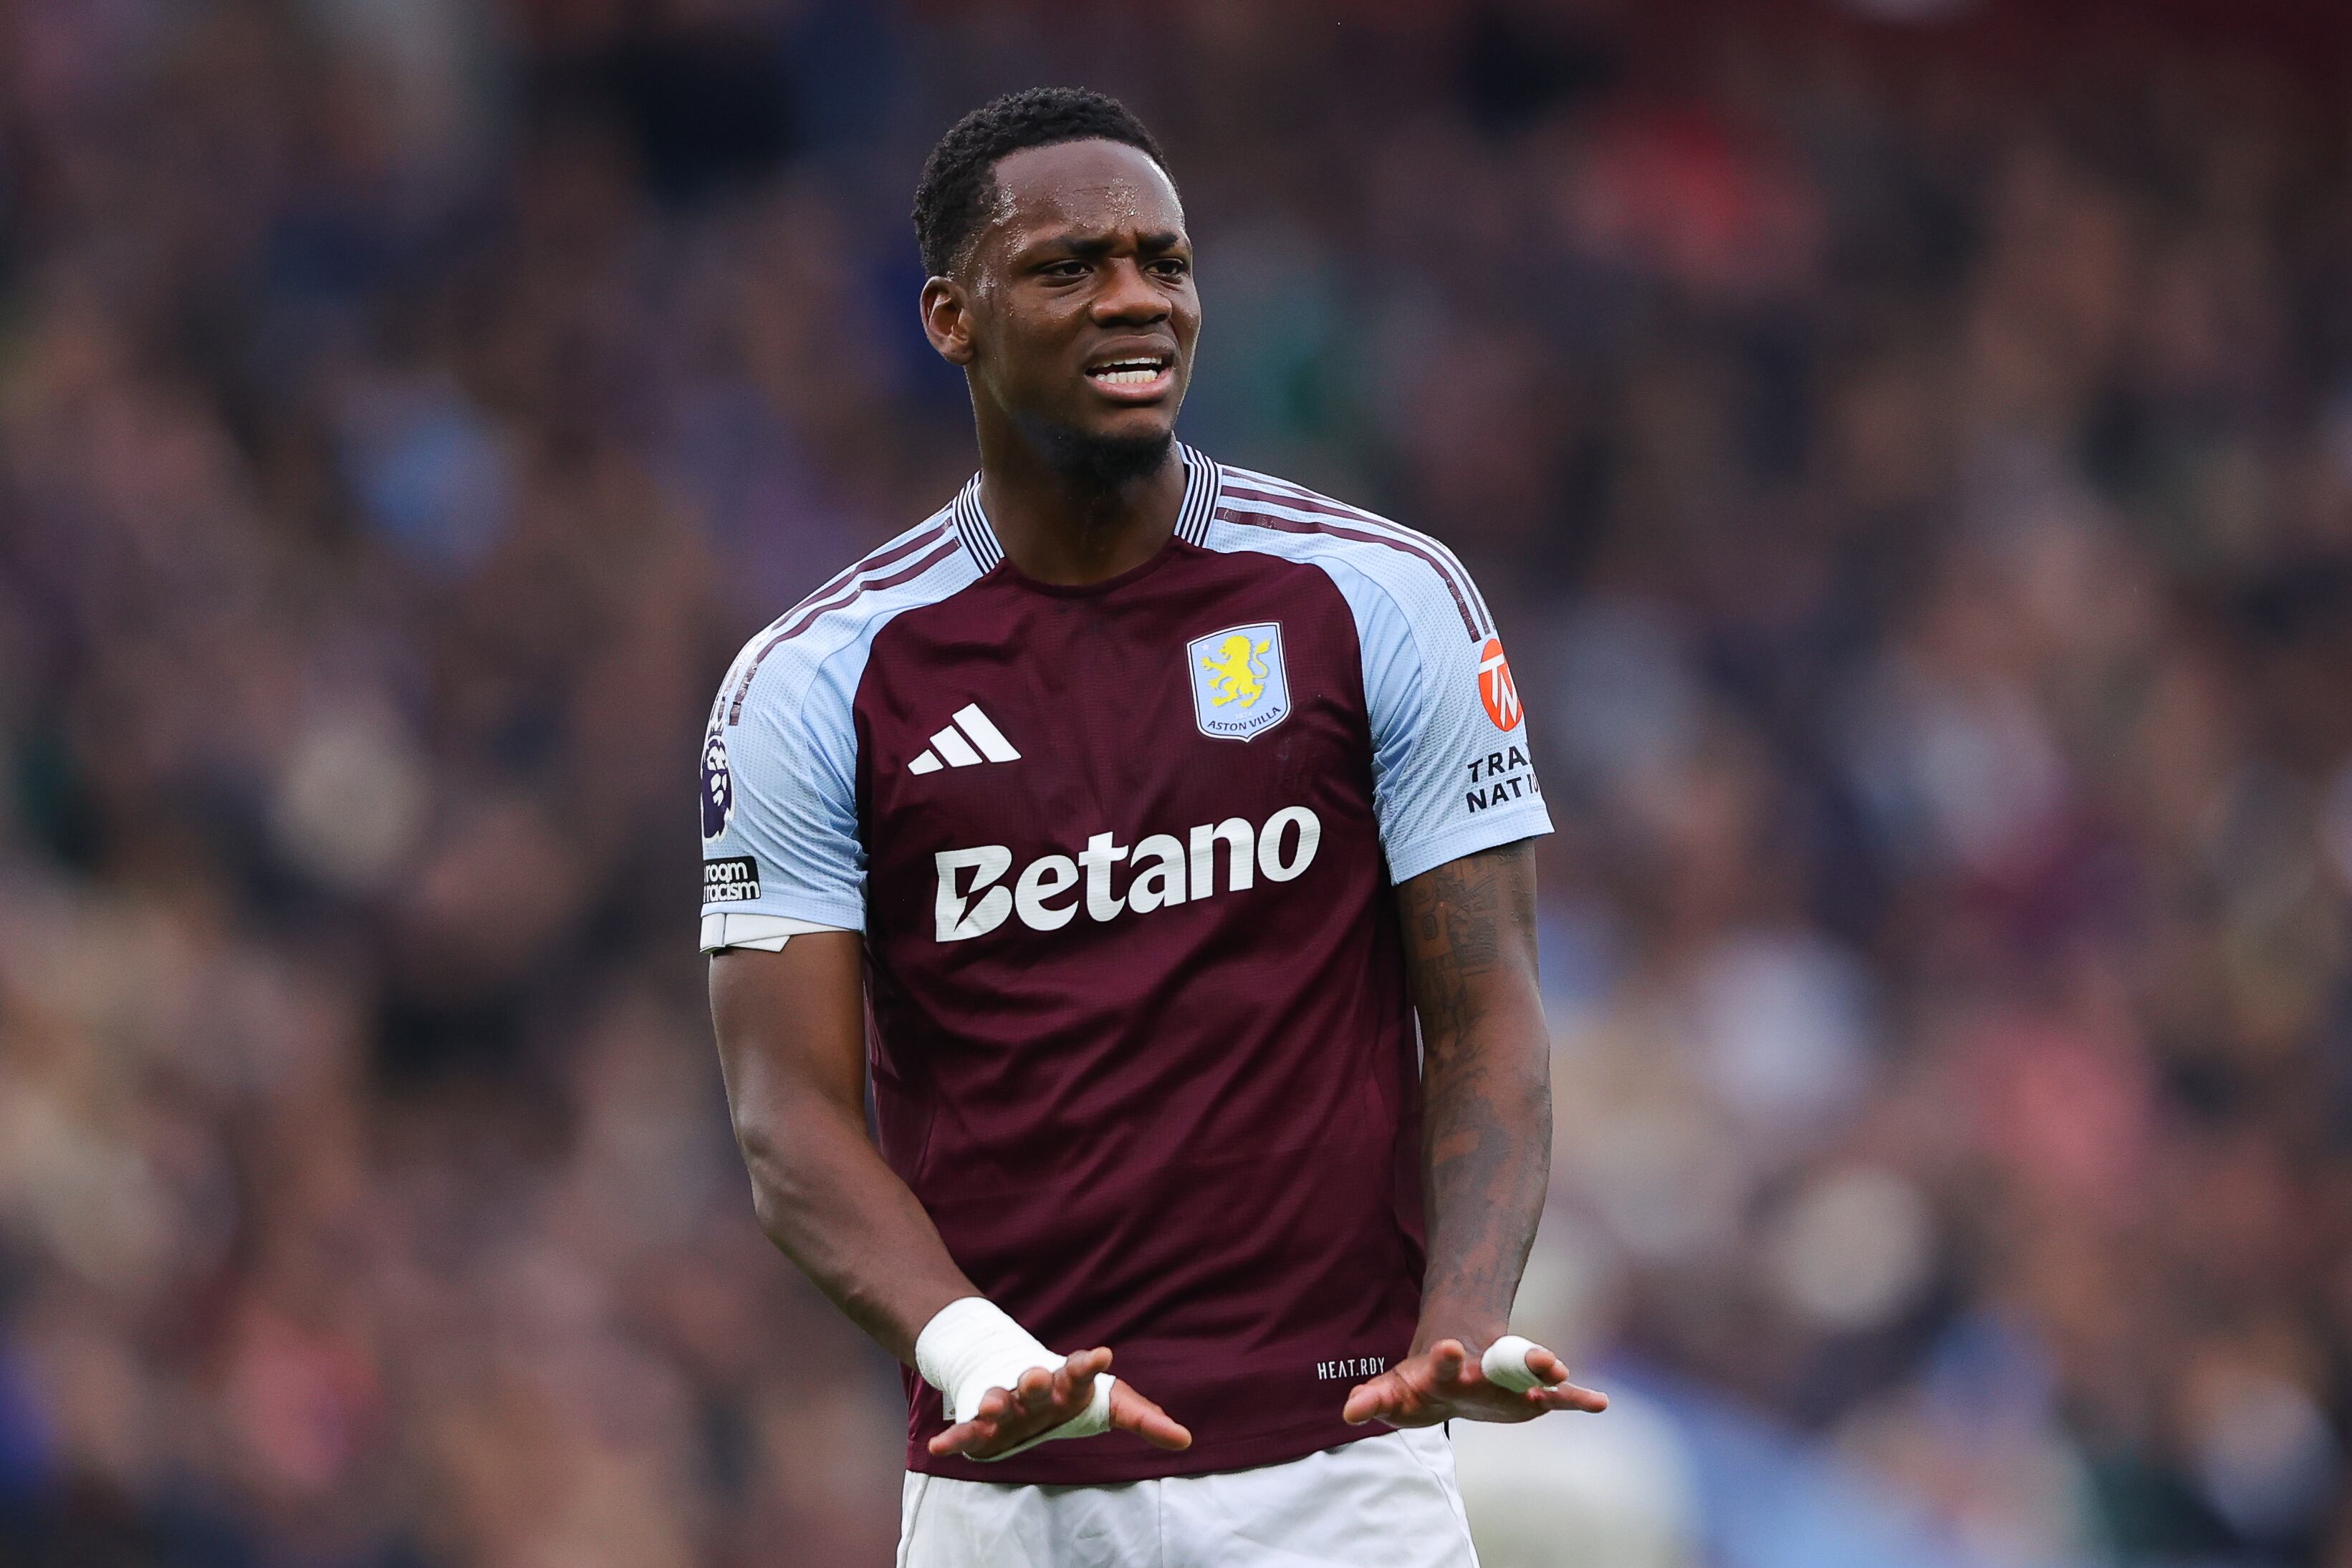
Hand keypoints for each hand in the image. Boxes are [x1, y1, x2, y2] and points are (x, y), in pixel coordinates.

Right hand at [926, 1346, 1192, 1459]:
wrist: (1011, 1373)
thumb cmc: (1069, 1395)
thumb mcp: (1105, 1403)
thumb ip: (1142, 1418)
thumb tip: (1186, 1439)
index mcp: (1067, 1382)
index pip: (1080, 1369)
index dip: (1089, 1363)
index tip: (1103, 1354)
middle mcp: (1033, 1388)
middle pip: (1035, 1381)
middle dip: (1036, 1380)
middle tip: (1037, 1377)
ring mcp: (1005, 1404)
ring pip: (997, 1400)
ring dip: (992, 1403)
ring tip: (986, 1408)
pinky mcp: (980, 1427)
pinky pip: (964, 1434)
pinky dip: (952, 1439)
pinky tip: (938, 1447)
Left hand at [1342, 1338, 1606, 1427]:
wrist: (1450, 1368)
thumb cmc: (1419, 1383)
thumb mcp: (1394, 1392)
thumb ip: (1373, 1399)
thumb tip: (1349, 1409)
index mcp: (1446, 1369)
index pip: (1444, 1361)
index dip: (1446, 1356)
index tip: (1449, 1346)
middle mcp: (1481, 1370)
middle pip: (1498, 1365)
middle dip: (1515, 1363)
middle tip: (1538, 1361)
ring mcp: (1507, 1381)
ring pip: (1531, 1374)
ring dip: (1545, 1371)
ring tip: (1562, 1372)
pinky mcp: (1529, 1397)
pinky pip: (1557, 1398)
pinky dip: (1577, 1398)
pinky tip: (1600, 1402)